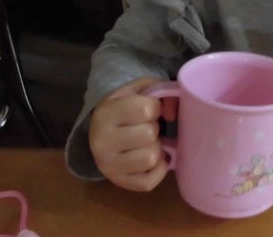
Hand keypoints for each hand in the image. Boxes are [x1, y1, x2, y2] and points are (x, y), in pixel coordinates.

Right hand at [89, 76, 177, 191]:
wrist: (100, 130)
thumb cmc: (124, 107)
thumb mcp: (139, 90)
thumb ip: (161, 91)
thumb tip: (173, 114)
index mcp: (106, 113)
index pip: (146, 109)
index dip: (155, 108)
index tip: (149, 110)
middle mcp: (102, 141)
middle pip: (149, 134)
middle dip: (154, 129)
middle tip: (145, 127)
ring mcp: (108, 166)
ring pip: (151, 158)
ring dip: (156, 149)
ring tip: (146, 143)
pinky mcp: (118, 182)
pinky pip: (149, 182)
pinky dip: (157, 170)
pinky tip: (152, 160)